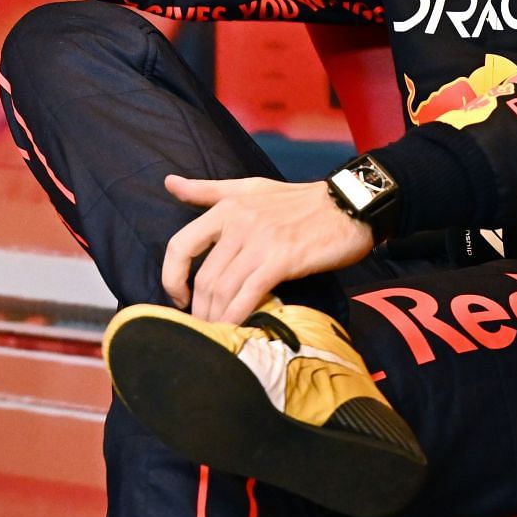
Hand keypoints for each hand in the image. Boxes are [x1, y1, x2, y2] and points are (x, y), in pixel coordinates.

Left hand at [160, 175, 375, 323]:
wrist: (348, 206)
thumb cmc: (298, 201)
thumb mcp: (249, 188)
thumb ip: (207, 190)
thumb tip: (169, 183)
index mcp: (225, 207)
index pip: (180, 245)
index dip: (171, 276)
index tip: (178, 297)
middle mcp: (237, 223)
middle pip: (203, 277)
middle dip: (198, 308)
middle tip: (202, 326)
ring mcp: (259, 242)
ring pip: (223, 289)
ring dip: (216, 317)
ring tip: (217, 334)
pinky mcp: (282, 260)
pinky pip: (249, 294)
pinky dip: (237, 316)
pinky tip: (236, 330)